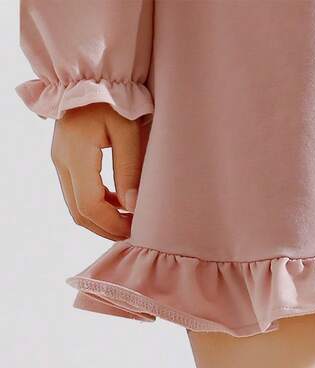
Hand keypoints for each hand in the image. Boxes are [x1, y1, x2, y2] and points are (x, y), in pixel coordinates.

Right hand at [50, 104, 147, 239]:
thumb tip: (132, 207)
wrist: (90, 72)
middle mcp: (62, 161)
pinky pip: (76, 194)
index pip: (90, 206)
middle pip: (79, 213)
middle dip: (106, 228)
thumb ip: (129, 170)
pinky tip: (119, 202)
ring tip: (129, 219)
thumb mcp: (128, 131)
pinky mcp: (64, 159)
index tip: (136, 228)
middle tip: (134, 230)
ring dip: (101, 219)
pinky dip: (96, 206)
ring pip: (75, 206)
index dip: (112, 224)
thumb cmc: (113, 97)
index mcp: (76, 155)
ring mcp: (60, 160)